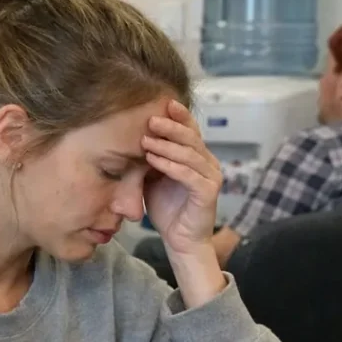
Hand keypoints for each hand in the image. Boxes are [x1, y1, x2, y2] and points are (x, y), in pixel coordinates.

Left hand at [142, 99, 221, 256]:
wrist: (179, 239)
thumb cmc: (166, 207)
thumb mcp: (152, 177)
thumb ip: (149, 158)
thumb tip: (131, 137)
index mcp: (196, 156)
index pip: (190, 130)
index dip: (179, 116)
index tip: (163, 103)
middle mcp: (208, 163)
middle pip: (192, 138)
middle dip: (171, 127)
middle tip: (151, 119)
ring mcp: (210, 177)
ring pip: (190, 154)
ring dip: (167, 145)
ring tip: (146, 139)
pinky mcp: (208, 193)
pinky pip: (189, 175)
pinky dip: (171, 165)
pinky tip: (153, 160)